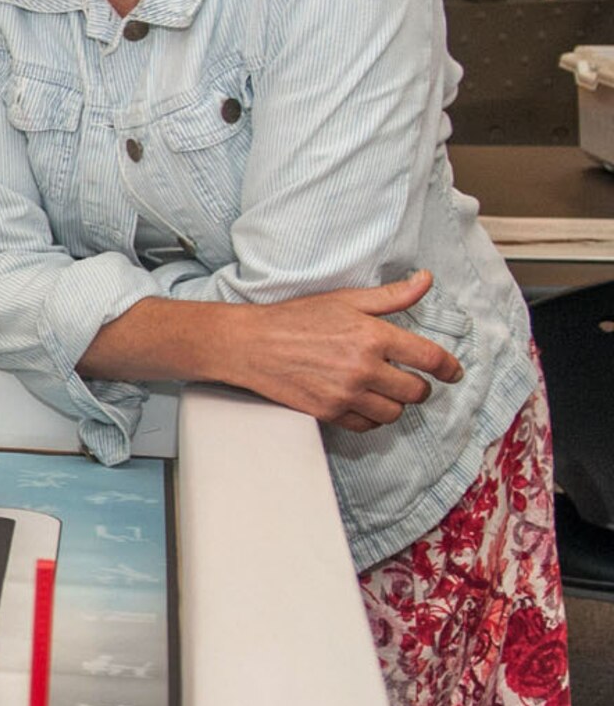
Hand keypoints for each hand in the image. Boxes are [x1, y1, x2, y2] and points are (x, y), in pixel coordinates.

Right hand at [233, 270, 464, 431]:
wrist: (251, 344)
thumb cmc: (295, 318)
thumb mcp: (344, 299)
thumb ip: (391, 296)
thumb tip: (425, 280)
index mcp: (373, 336)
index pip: (429, 358)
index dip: (449, 367)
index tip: (453, 372)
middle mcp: (364, 368)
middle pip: (416, 391)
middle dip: (417, 385)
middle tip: (406, 378)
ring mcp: (346, 394)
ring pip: (394, 412)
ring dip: (394, 403)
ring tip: (381, 390)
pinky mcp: (329, 412)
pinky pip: (367, 425)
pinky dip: (370, 417)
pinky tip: (361, 401)